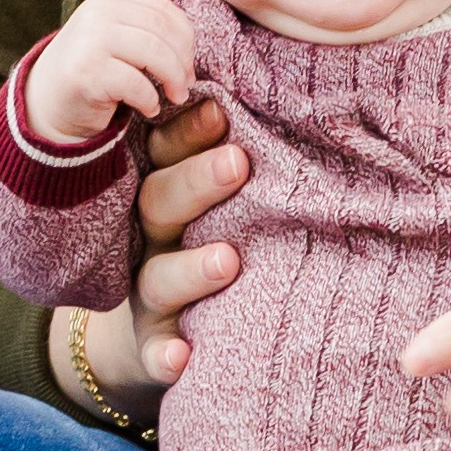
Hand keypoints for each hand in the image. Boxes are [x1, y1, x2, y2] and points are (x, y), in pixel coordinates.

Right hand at [23, 0, 202, 153]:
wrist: (46, 103)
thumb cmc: (91, 74)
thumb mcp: (117, 41)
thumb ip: (145, 31)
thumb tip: (190, 46)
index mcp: (110, 2)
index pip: (162, 8)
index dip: (185, 37)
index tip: (188, 63)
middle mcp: (98, 14)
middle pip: (163, 30)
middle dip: (182, 61)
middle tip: (185, 85)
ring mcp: (90, 41)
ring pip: (154, 53)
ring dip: (172, 79)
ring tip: (174, 97)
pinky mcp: (86, 72)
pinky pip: (136, 84)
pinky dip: (150, 100)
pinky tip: (148, 108)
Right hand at [66, 84, 251, 404]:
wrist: (162, 335)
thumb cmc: (211, 239)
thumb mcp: (217, 196)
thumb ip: (236, 151)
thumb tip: (301, 91)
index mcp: (165, 192)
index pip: (166, 153)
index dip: (187, 131)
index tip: (221, 110)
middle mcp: (151, 239)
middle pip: (160, 204)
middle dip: (196, 183)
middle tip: (238, 163)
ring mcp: (150, 294)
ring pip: (158, 277)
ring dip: (189, 269)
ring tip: (228, 261)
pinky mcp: (152, 345)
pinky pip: (154, 352)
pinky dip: (164, 356)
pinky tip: (182, 359)